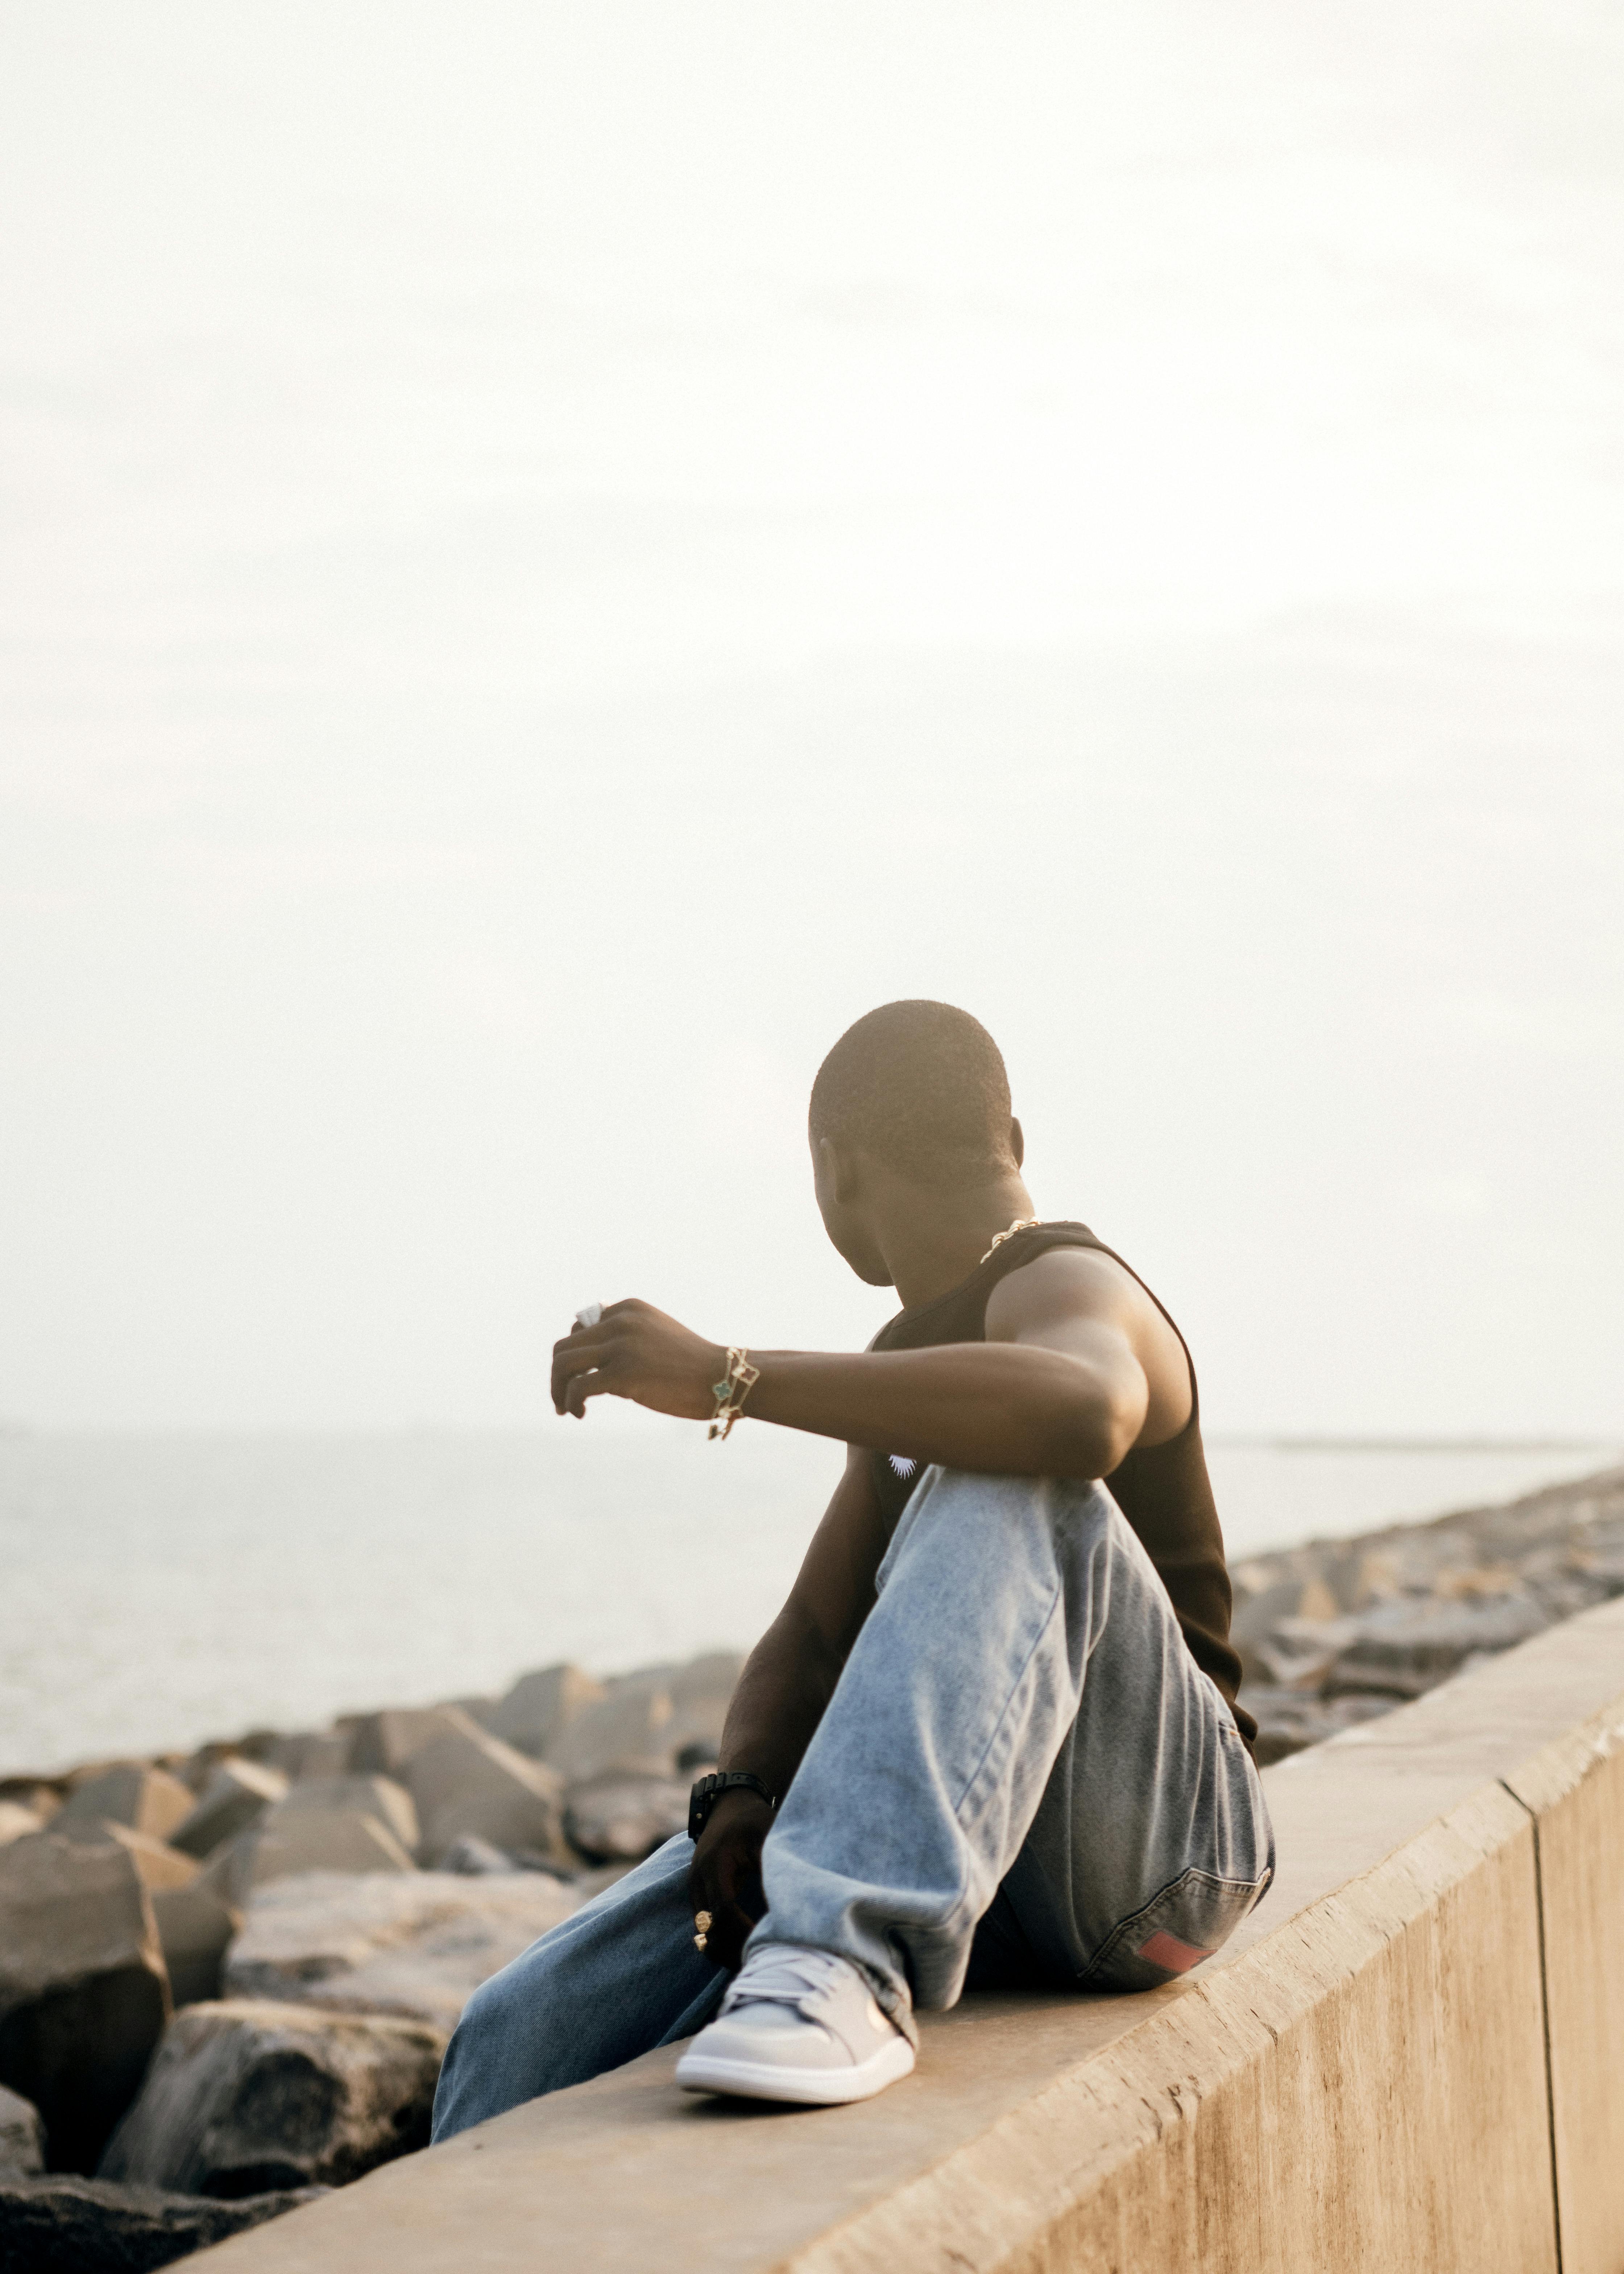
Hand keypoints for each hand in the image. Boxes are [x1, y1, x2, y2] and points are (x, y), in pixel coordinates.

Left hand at [550, 1298, 725, 1421]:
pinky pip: (578, 1387)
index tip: (577, 1380)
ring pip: (563, 1365)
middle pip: (564, 1347)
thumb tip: (584, 1361)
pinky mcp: (623, 1372)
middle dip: (557, 1376)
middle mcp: (620, 1320)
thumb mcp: (653, 1338)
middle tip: (562, 1400)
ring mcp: (621, 1345)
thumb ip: (622, 1339)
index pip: (580, 1329)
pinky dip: (571, 1402)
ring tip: (566, 1409)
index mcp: (627, 1308)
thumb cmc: (689, 1366)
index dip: (574, 1358)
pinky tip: (580, 1413)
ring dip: (557, 1390)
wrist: (722, 1377)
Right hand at [687, 1787, 771, 1970]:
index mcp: (715, 1863)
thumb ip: (773, 1870)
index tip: (769, 1944)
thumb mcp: (768, 1837)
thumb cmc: (754, 1819)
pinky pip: (705, 1926)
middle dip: (735, 1949)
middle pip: (711, 1928)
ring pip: (704, 1932)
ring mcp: (694, 1886)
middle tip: (764, 1963)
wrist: (730, 1803)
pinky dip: (721, 1940)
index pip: (724, 1911)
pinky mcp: (698, 1893)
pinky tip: (743, 1950)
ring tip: (756, 1962)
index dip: (744, 1933)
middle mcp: (698, 1878)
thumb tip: (786, 1911)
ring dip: (726, 1950)